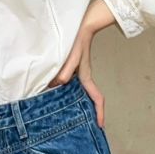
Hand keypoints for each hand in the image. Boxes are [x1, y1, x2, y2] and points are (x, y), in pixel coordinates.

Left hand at [46, 2, 115, 127]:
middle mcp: (82, 78)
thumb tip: (57, 85)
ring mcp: (77, 74)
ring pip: (77, 93)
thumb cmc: (78, 40)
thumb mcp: (72, 56)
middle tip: (82, 128)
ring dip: (74, 104)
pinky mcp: (71, 70)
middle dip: (88, 114)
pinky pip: (69, 86)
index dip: (100, 112)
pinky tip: (53, 95)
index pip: (97, 98)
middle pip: (88, 100)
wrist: (82, 26)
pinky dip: (63, 93)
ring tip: (65, 117)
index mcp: (86, 77)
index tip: (101, 125)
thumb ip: (65, 71)